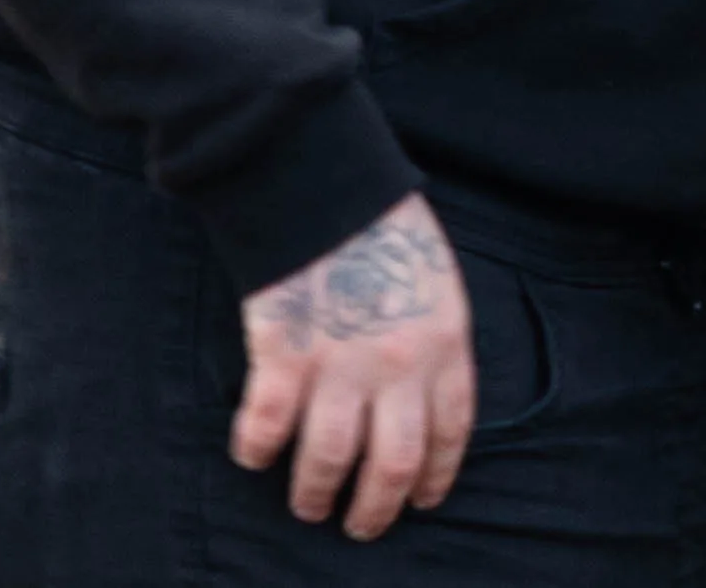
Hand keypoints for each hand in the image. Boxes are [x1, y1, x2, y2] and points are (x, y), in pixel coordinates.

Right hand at [231, 194, 473, 539]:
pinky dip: (257, 450)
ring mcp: (340, 363)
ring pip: (331, 459)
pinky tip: (254, 456)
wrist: (322, 178)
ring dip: (316, 493)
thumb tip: (423, 394)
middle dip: (377, 507)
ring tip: (308, 506)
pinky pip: (267, 426)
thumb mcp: (435, 278)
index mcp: (443, 342)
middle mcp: (398, 365)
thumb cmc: (381, 221)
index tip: (423, 499)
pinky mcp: (283, 354)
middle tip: (361, 526)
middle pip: (395, 463)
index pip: (450, 431)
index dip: (437, 475)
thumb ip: (433, 338)